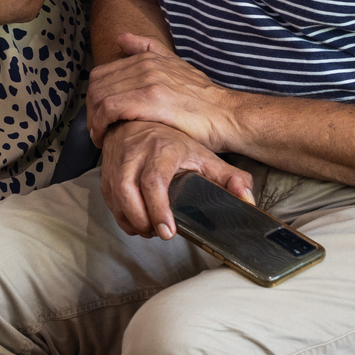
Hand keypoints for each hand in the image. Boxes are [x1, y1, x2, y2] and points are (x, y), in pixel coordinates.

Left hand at [89, 32, 244, 149]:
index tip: (98, 116)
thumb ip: (149, 50)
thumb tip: (120, 37)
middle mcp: (145, 65)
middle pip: (97, 85)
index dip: (94, 96)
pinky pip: (109, 109)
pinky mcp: (149, 100)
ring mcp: (147, 80)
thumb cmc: (203, 100)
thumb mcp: (177, 66)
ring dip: (93, 120)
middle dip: (90, 109)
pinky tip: (104, 137)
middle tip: (96, 129)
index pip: (102, 73)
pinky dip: (100, 124)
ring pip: (100, 97)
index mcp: (148, 57)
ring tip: (99, 136)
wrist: (227, 115)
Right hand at [100, 119, 254, 239]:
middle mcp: (135, 152)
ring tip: (149, 229)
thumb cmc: (172, 142)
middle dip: (141, 219)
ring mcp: (117, 161)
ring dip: (130, 220)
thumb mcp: (204, 155)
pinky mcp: (106, 171)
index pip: (154, 180)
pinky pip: (108, 198)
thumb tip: (247, 200)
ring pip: (114, 196)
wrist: (140, 121)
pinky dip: (120, 216)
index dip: (159, 209)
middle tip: (158, 234)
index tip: (168, 231)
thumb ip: (229, 177)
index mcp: (162, 148)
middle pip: (127, 190)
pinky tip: (136, 222)